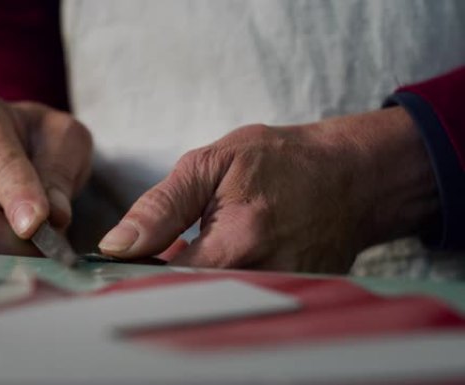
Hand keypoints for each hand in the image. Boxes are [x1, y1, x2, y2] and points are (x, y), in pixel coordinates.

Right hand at [0, 91, 91, 253]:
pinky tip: (10, 240)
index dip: (16, 197)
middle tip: (55, 247)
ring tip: (32, 234)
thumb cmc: (39, 139)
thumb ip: (60, 172)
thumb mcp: (65, 139)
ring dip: (11, 253)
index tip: (35, 225)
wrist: (9, 142)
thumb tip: (54, 217)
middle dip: (20, 244)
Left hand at [98, 107, 438, 271]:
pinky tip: (228, 261)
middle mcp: (263, 280)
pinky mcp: (296, 302)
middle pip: (189, 302)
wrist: (351, 176)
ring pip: (215, 305)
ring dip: (197, 284)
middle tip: (175, 247)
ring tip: (210, 247)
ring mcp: (284, 297)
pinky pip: (243, 306)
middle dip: (168, 281)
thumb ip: (161, 207)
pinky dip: (224, 287)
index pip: (163, 283)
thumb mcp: (213, 164)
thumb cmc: (281, 161)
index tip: (132, 259)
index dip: (139, 274)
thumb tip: (116, 245)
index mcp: (237, 242)